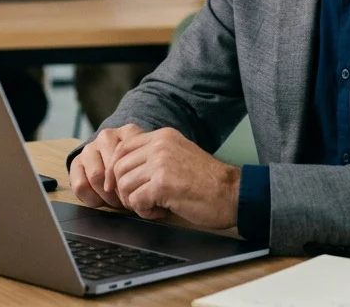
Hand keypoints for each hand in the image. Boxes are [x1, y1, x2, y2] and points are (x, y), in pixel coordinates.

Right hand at [69, 124, 146, 208]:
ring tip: (115, 201)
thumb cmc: (138, 166)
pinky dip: (91, 198)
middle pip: (114, 168)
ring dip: (105, 196)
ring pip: (95, 176)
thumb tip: (145, 191)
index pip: (130, 158)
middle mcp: (107, 136)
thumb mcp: (148, 163)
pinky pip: (79, 185)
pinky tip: (100, 200)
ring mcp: (90, 147)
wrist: (121, 161)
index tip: (137, 193)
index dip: (133, 182)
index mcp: (128, 132)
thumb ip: (148, 168)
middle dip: (120, 191)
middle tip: (126, 201)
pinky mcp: (76, 162)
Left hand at [109, 127, 240, 228]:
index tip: (121, 186)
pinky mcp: (162, 184)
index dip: (116, 169)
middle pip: (118, 167)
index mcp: (163, 136)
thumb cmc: (208, 181)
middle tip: (141, 200)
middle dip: (123, 190)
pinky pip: (135, 201)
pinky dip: (145, 212)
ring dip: (135, 202)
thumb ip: (155, 155)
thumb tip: (123, 170)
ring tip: (155, 206)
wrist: (232, 193)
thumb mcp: (179, 155)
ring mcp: (160, 164)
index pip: (122, 147)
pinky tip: (161, 211)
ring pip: (124, 185)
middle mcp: (160, 145)